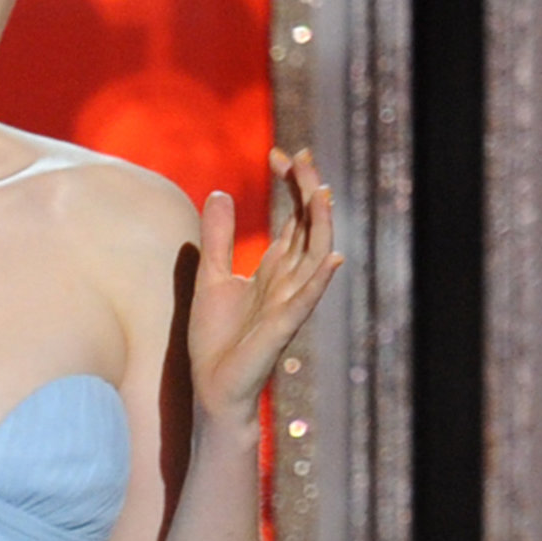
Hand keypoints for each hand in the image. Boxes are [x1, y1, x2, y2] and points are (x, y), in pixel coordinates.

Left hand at [187, 148, 342, 424]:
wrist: (212, 387)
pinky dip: (319, 281)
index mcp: (274, 270)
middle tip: (300, 154)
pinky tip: (330, 259)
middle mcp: (289, 282)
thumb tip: (219, 193)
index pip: (293, 218)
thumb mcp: (211, 276)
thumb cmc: (217, 339)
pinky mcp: (282, 329)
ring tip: (320, 191)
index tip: (279, 152)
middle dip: (306, 192)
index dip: (290, 185)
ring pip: (315, 258)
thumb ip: (219, 238)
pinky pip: (305, 302)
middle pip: (309, 228)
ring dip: (320, 226)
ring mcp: (289, 304)